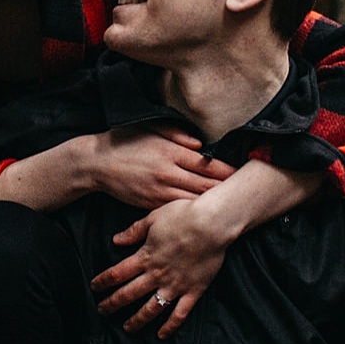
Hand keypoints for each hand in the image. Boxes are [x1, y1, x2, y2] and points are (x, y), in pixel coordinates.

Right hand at [83, 126, 234, 209]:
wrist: (96, 164)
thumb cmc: (124, 141)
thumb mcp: (149, 128)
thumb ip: (176, 134)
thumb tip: (201, 144)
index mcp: (170, 153)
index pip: (207, 164)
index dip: (227, 170)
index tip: (244, 173)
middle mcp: (168, 174)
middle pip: (206, 185)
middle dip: (227, 189)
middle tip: (247, 193)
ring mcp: (160, 192)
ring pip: (195, 201)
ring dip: (214, 204)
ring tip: (233, 206)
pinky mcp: (152, 205)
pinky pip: (178, 210)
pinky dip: (194, 212)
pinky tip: (207, 215)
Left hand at [91, 197, 232, 336]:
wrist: (212, 224)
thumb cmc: (184, 215)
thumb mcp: (153, 218)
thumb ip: (134, 232)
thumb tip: (115, 240)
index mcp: (146, 256)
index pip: (117, 273)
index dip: (103, 282)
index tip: (94, 288)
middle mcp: (157, 274)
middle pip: (129, 294)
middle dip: (112, 304)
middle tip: (102, 311)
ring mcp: (175, 285)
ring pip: (151, 309)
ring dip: (136, 320)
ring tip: (127, 328)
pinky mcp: (193, 291)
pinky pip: (179, 314)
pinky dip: (169, 327)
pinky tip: (161, 335)